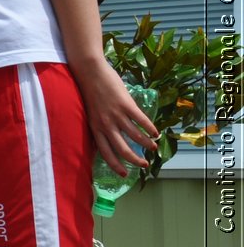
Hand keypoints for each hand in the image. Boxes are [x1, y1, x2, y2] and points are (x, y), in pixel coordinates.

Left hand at [76, 57, 157, 176]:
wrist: (89, 72)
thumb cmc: (90, 92)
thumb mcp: (91, 114)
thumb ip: (100, 126)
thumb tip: (109, 138)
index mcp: (95, 128)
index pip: (105, 152)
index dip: (115, 165)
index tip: (125, 174)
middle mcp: (105, 124)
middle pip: (121, 149)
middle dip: (134, 160)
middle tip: (144, 165)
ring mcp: (115, 115)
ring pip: (134, 136)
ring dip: (146, 144)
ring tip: (154, 148)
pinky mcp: (126, 104)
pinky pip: (141, 121)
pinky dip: (150, 128)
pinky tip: (156, 133)